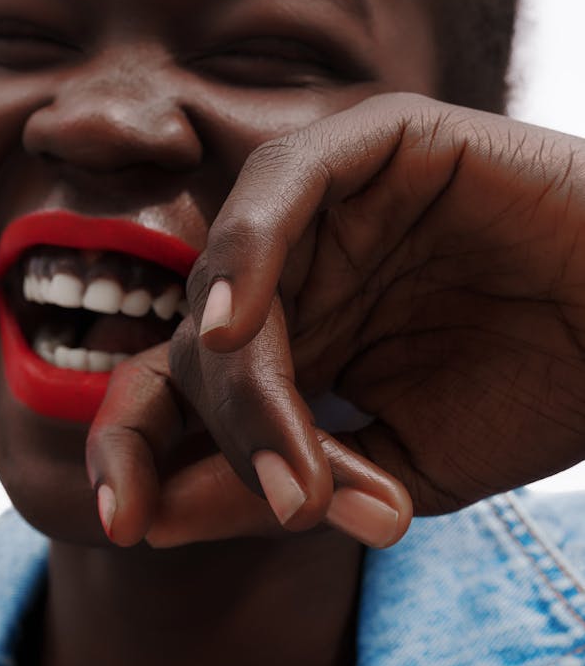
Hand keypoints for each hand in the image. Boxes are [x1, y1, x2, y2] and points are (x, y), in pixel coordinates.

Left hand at [87, 93, 584, 544]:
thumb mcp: (391, 476)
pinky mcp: (381, 140)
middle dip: (213, 428)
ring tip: (282, 453)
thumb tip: (148, 524)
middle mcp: (300, 269)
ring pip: (230, 273)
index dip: (138, 451)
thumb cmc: (539, 399)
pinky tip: (230, 324)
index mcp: (297, 342)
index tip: (126, 524)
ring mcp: (334, 203)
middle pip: (192, 339)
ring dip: (244, 373)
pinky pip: (283, 181)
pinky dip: (250, 249)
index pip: (179, 389)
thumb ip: (275, 490)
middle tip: (286, 503)